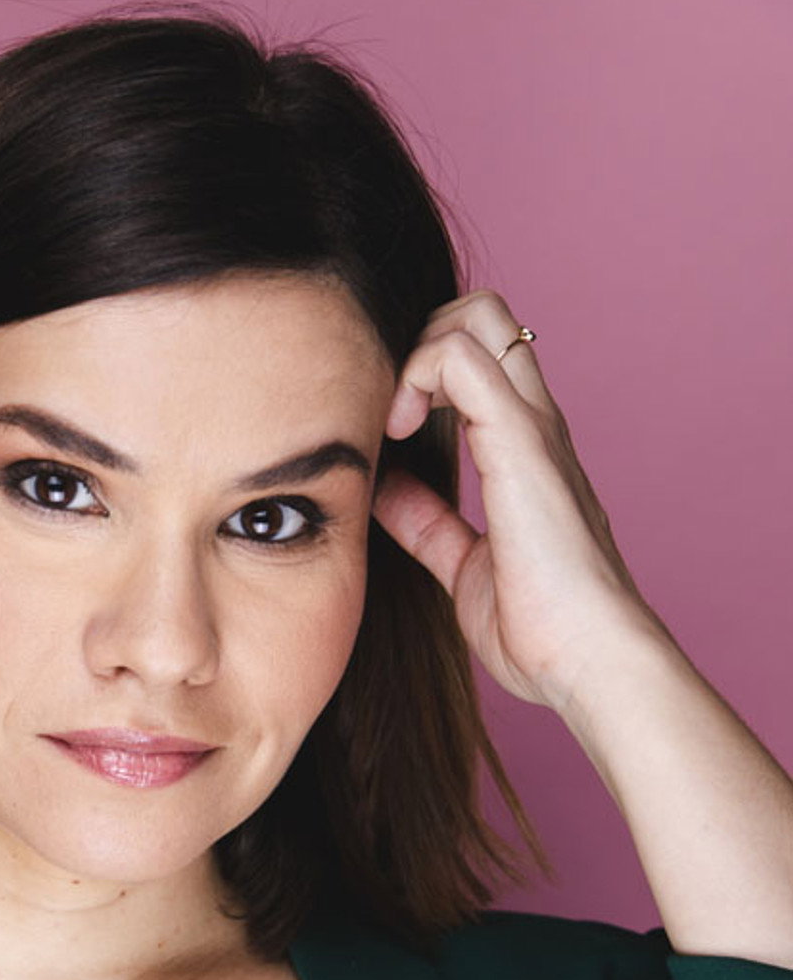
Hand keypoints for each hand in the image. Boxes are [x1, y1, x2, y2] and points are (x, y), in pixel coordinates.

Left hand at [372, 290, 670, 714]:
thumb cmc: (542, 630)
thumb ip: (431, 526)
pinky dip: (419, 374)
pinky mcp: (522, 444)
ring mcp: (533, 429)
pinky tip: (400, 431)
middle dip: (419, 339)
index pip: (480, 360)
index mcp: (524, 453)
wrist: (589, 662)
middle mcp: (535, 427)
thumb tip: (390, 492)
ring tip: (394, 422)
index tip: (389, 436)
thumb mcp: (465, 570)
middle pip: (485, 316)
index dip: (424, 372)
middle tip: (389, 414)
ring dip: (417, 351)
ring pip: (480, 317)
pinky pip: (466, 359)